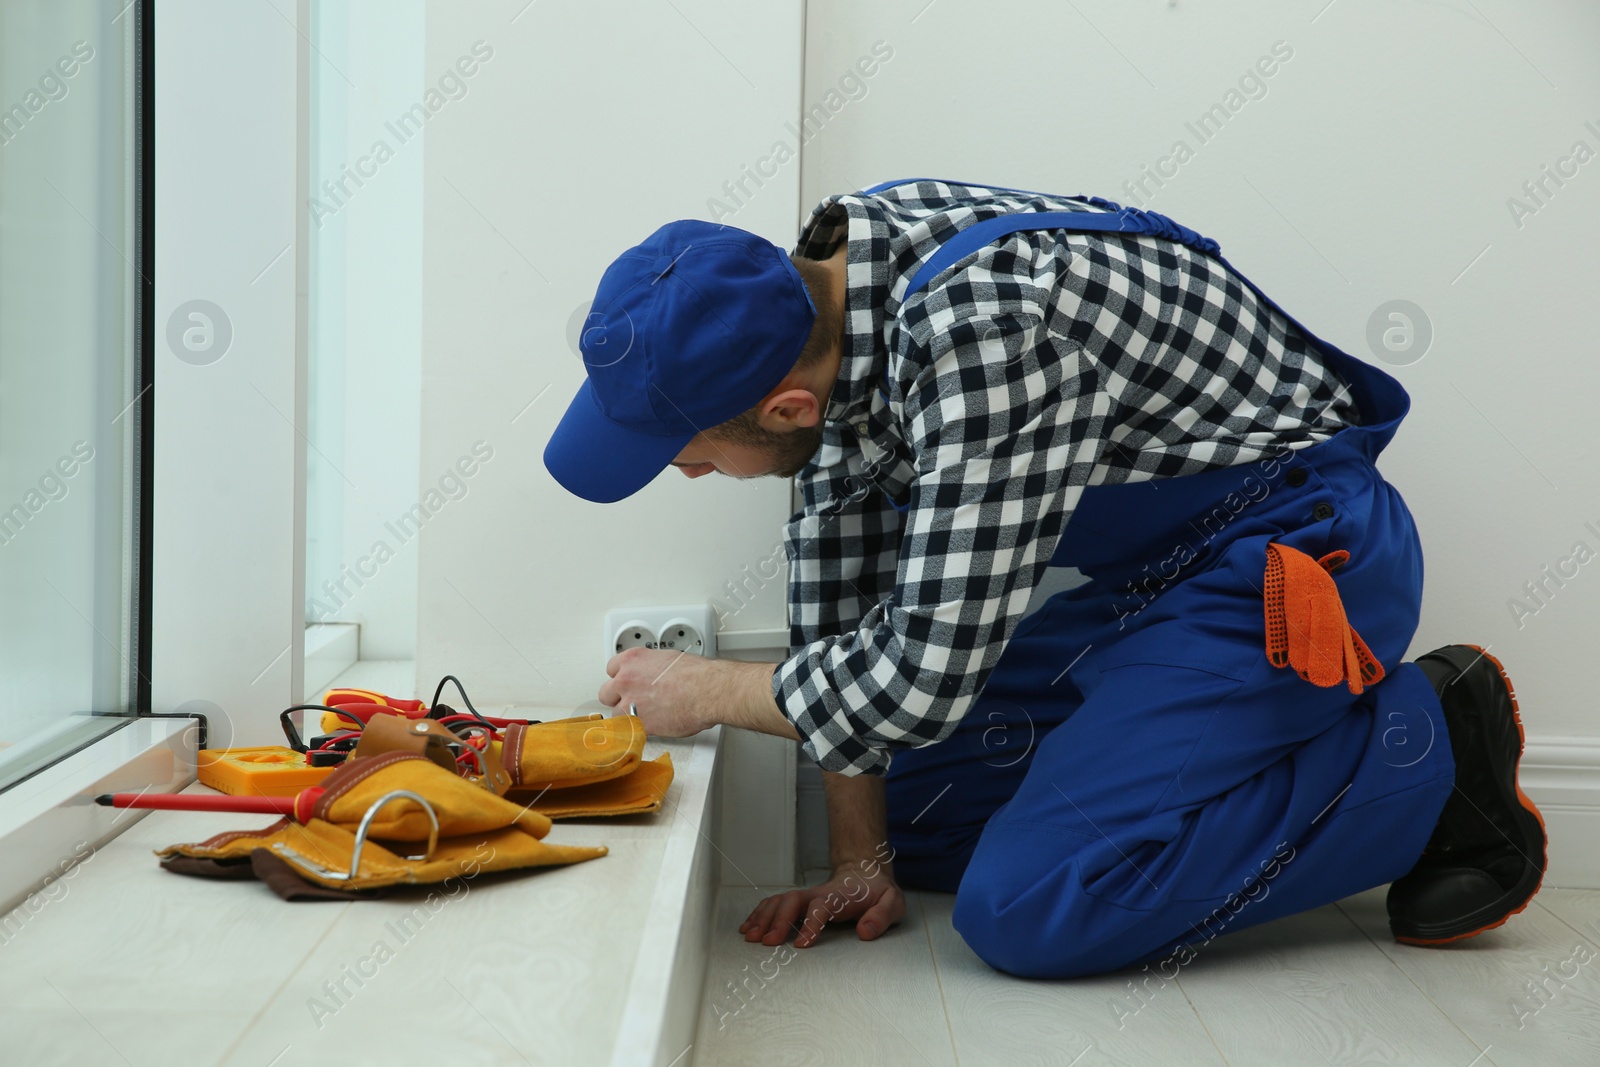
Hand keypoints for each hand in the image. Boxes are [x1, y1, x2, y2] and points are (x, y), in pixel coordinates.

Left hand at [598, 647, 713, 736]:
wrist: (705, 691)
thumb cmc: (695, 674)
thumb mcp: (667, 659)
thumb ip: (651, 669)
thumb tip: (654, 675)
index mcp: (632, 660)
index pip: (611, 668)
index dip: (620, 677)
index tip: (627, 683)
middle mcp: (625, 680)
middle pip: (606, 693)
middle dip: (617, 698)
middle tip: (631, 700)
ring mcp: (629, 703)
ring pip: (617, 714)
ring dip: (628, 716)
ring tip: (646, 716)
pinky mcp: (638, 724)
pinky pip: (631, 729)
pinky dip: (639, 730)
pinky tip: (652, 726)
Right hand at [739, 862, 905, 947]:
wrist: (866, 874)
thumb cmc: (878, 893)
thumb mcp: (893, 903)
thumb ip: (882, 916)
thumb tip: (864, 931)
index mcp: (842, 896)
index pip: (822, 906)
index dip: (811, 924)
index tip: (801, 944)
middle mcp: (820, 893)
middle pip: (793, 900)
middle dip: (778, 920)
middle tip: (767, 943)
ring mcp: (808, 895)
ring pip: (780, 900)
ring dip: (764, 917)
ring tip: (750, 937)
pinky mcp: (800, 900)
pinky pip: (776, 903)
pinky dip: (760, 913)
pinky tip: (748, 927)